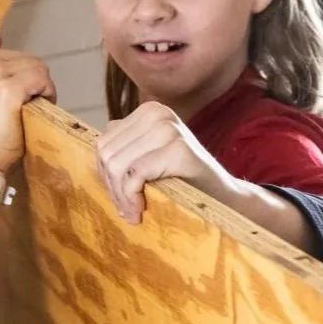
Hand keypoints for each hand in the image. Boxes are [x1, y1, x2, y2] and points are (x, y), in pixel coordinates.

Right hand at [0, 35, 55, 171]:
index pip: (12, 52)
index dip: (19, 74)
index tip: (12, 95)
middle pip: (29, 59)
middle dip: (33, 82)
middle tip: (24, 107)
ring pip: (38, 68)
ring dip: (41, 89)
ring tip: (28, 110)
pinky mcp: (10, 88)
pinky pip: (42, 80)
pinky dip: (46, 95)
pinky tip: (35, 110)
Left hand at [94, 101, 230, 223]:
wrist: (224, 195)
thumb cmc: (184, 180)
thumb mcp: (150, 157)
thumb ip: (126, 150)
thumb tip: (98, 158)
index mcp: (147, 112)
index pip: (104, 142)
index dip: (105, 175)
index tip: (119, 197)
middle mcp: (157, 113)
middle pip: (107, 153)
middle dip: (112, 187)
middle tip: (126, 210)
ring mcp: (169, 128)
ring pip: (118, 164)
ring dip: (121, 196)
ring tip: (133, 212)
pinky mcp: (178, 148)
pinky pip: (136, 173)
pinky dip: (132, 196)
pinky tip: (141, 209)